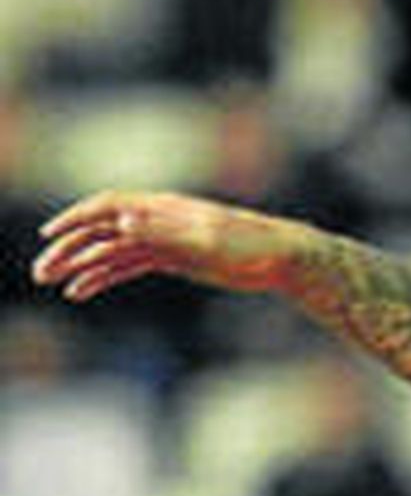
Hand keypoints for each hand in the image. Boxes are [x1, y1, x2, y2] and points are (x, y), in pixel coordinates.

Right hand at [34, 191, 299, 302]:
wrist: (282, 258)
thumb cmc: (249, 245)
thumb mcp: (206, 240)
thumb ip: (162, 230)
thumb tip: (121, 218)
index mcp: (163, 208)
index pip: (108, 206)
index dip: (76, 219)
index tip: (50, 235)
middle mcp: (158, 220)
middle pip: (103, 230)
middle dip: (71, 248)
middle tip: (42, 271)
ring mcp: (165, 239)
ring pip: (113, 250)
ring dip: (84, 266)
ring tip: (58, 285)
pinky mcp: (175, 259)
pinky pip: (131, 265)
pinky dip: (106, 276)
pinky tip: (86, 290)